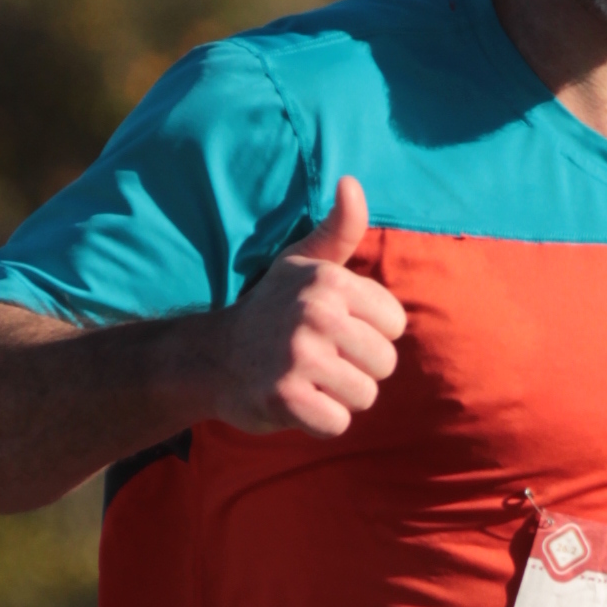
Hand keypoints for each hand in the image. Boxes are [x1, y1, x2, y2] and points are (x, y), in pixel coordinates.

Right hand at [218, 177, 407, 438]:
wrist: (210, 356)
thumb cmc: (271, 309)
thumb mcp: (304, 263)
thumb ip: (338, 229)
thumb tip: (351, 183)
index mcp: (329, 281)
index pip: (395, 325)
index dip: (369, 334)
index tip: (334, 331)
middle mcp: (315, 314)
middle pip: (384, 364)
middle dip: (357, 370)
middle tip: (320, 361)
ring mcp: (299, 357)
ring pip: (365, 396)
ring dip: (339, 397)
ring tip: (308, 380)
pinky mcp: (285, 398)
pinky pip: (338, 423)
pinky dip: (320, 422)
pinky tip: (296, 402)